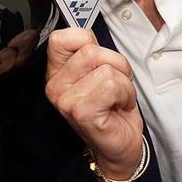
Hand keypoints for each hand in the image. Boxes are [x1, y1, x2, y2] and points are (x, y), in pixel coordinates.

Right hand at [45, 28, 143, 178]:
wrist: (119, 146)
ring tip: (118, 97)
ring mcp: (66, 100)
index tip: (99, 60)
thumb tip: (90, 34)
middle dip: (116, 64)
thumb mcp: (97, 73)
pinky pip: (111, 86)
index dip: (87, 40)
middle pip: (90, 50)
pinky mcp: (81, 112)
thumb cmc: (111, 108)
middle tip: (116, 84)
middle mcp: (55, 85)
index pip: (62, 37)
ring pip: (105, 69)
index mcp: (57, 72)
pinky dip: (125, 94)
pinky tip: (120, 106)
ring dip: (123, 83)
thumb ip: (90, 53)